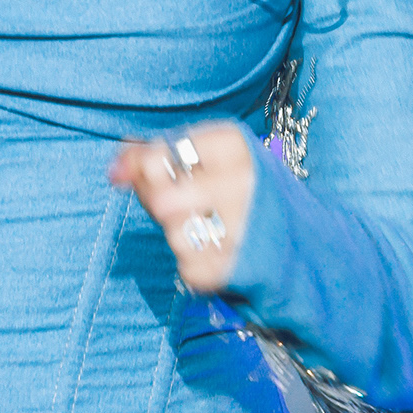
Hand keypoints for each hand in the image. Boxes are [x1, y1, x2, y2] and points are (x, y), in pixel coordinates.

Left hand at [110, 123, 257, 292]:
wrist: (298, 235)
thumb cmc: (236, 187)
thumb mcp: (204, 157)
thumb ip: (151, 156)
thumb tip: (114, 171)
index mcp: (233, 145)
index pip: (158, 157)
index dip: (147, 169)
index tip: (163, 172)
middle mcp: (243, 182)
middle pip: (161, 200)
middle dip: (161, 205)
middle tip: (179, 203)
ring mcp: (244, 227)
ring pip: (173, 235)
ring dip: (180, 235)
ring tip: (207, 226)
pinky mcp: (241, 266)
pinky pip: (188, 268)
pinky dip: (195, 264)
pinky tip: (216, 250)